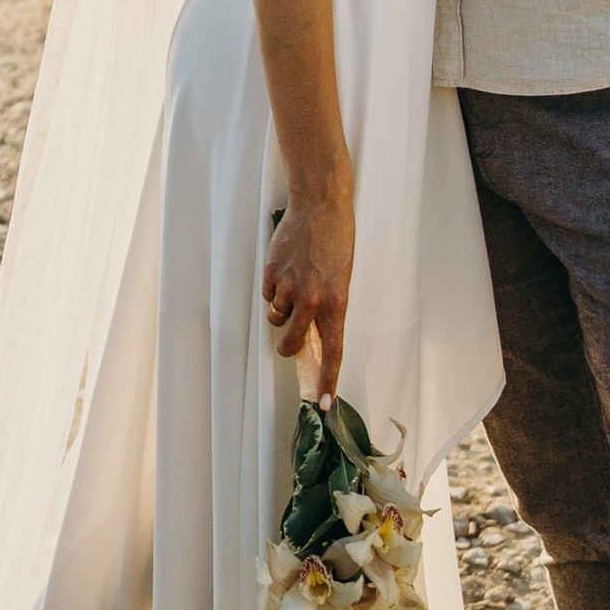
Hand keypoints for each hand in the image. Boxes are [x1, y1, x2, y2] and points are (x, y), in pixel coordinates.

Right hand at [263, 176, 353, 398]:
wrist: (320, 205)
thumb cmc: (336, 241)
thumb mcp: (341, 279)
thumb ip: (327, 308)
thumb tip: (313, 335)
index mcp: (336, 302)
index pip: (332, 351)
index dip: (328, 380)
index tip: (324, 404)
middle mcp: (312, 298)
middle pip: (291, 342)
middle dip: (287, 346)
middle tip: (289, 340)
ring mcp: (289, 286)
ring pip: (276, 317)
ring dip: (282, 309)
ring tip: (294, 283)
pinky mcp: (272, 273)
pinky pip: (268, 295)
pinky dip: (274, 289)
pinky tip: (285, 269)